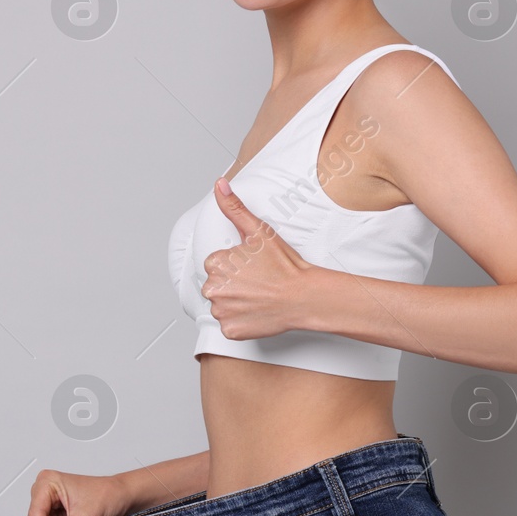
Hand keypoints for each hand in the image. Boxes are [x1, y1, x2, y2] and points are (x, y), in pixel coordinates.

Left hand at [201, 176, 315, 339]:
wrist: (303, 296)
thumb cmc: (283, 264)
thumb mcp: (258, 232)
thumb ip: (234, 208)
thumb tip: (218, 185)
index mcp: (215, 264)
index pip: (217, 265)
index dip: (237, 266)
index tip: (254, 268)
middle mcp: (212, 289)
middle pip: (217, 285)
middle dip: (234, 284)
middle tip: (259, 282)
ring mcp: (221, 312)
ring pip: (222, 306)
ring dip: (236, 303)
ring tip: (259, 297)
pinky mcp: (230, 331)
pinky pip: (230, 325)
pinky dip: (241, 321)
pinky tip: (257, 312)